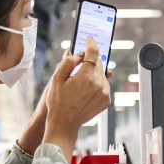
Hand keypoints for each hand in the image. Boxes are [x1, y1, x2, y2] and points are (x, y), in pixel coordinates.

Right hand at [43, 38, 111, 152]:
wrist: (64, 124)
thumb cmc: (57, 102)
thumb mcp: (56, 79)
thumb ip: (67, 62)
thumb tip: (77, 54)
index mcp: (86, 77)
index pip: (93, 53)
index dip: (91, 43)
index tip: (88, 39)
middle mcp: (99, 84)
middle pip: (98, 63)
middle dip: (89, 61)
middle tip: (78, 65)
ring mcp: (105, 93)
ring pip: (101, 74)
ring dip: (92, 73)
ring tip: (79, 82)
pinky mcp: (107, 100)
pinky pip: (103, 85)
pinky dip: (96, 83)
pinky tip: (85, 90)